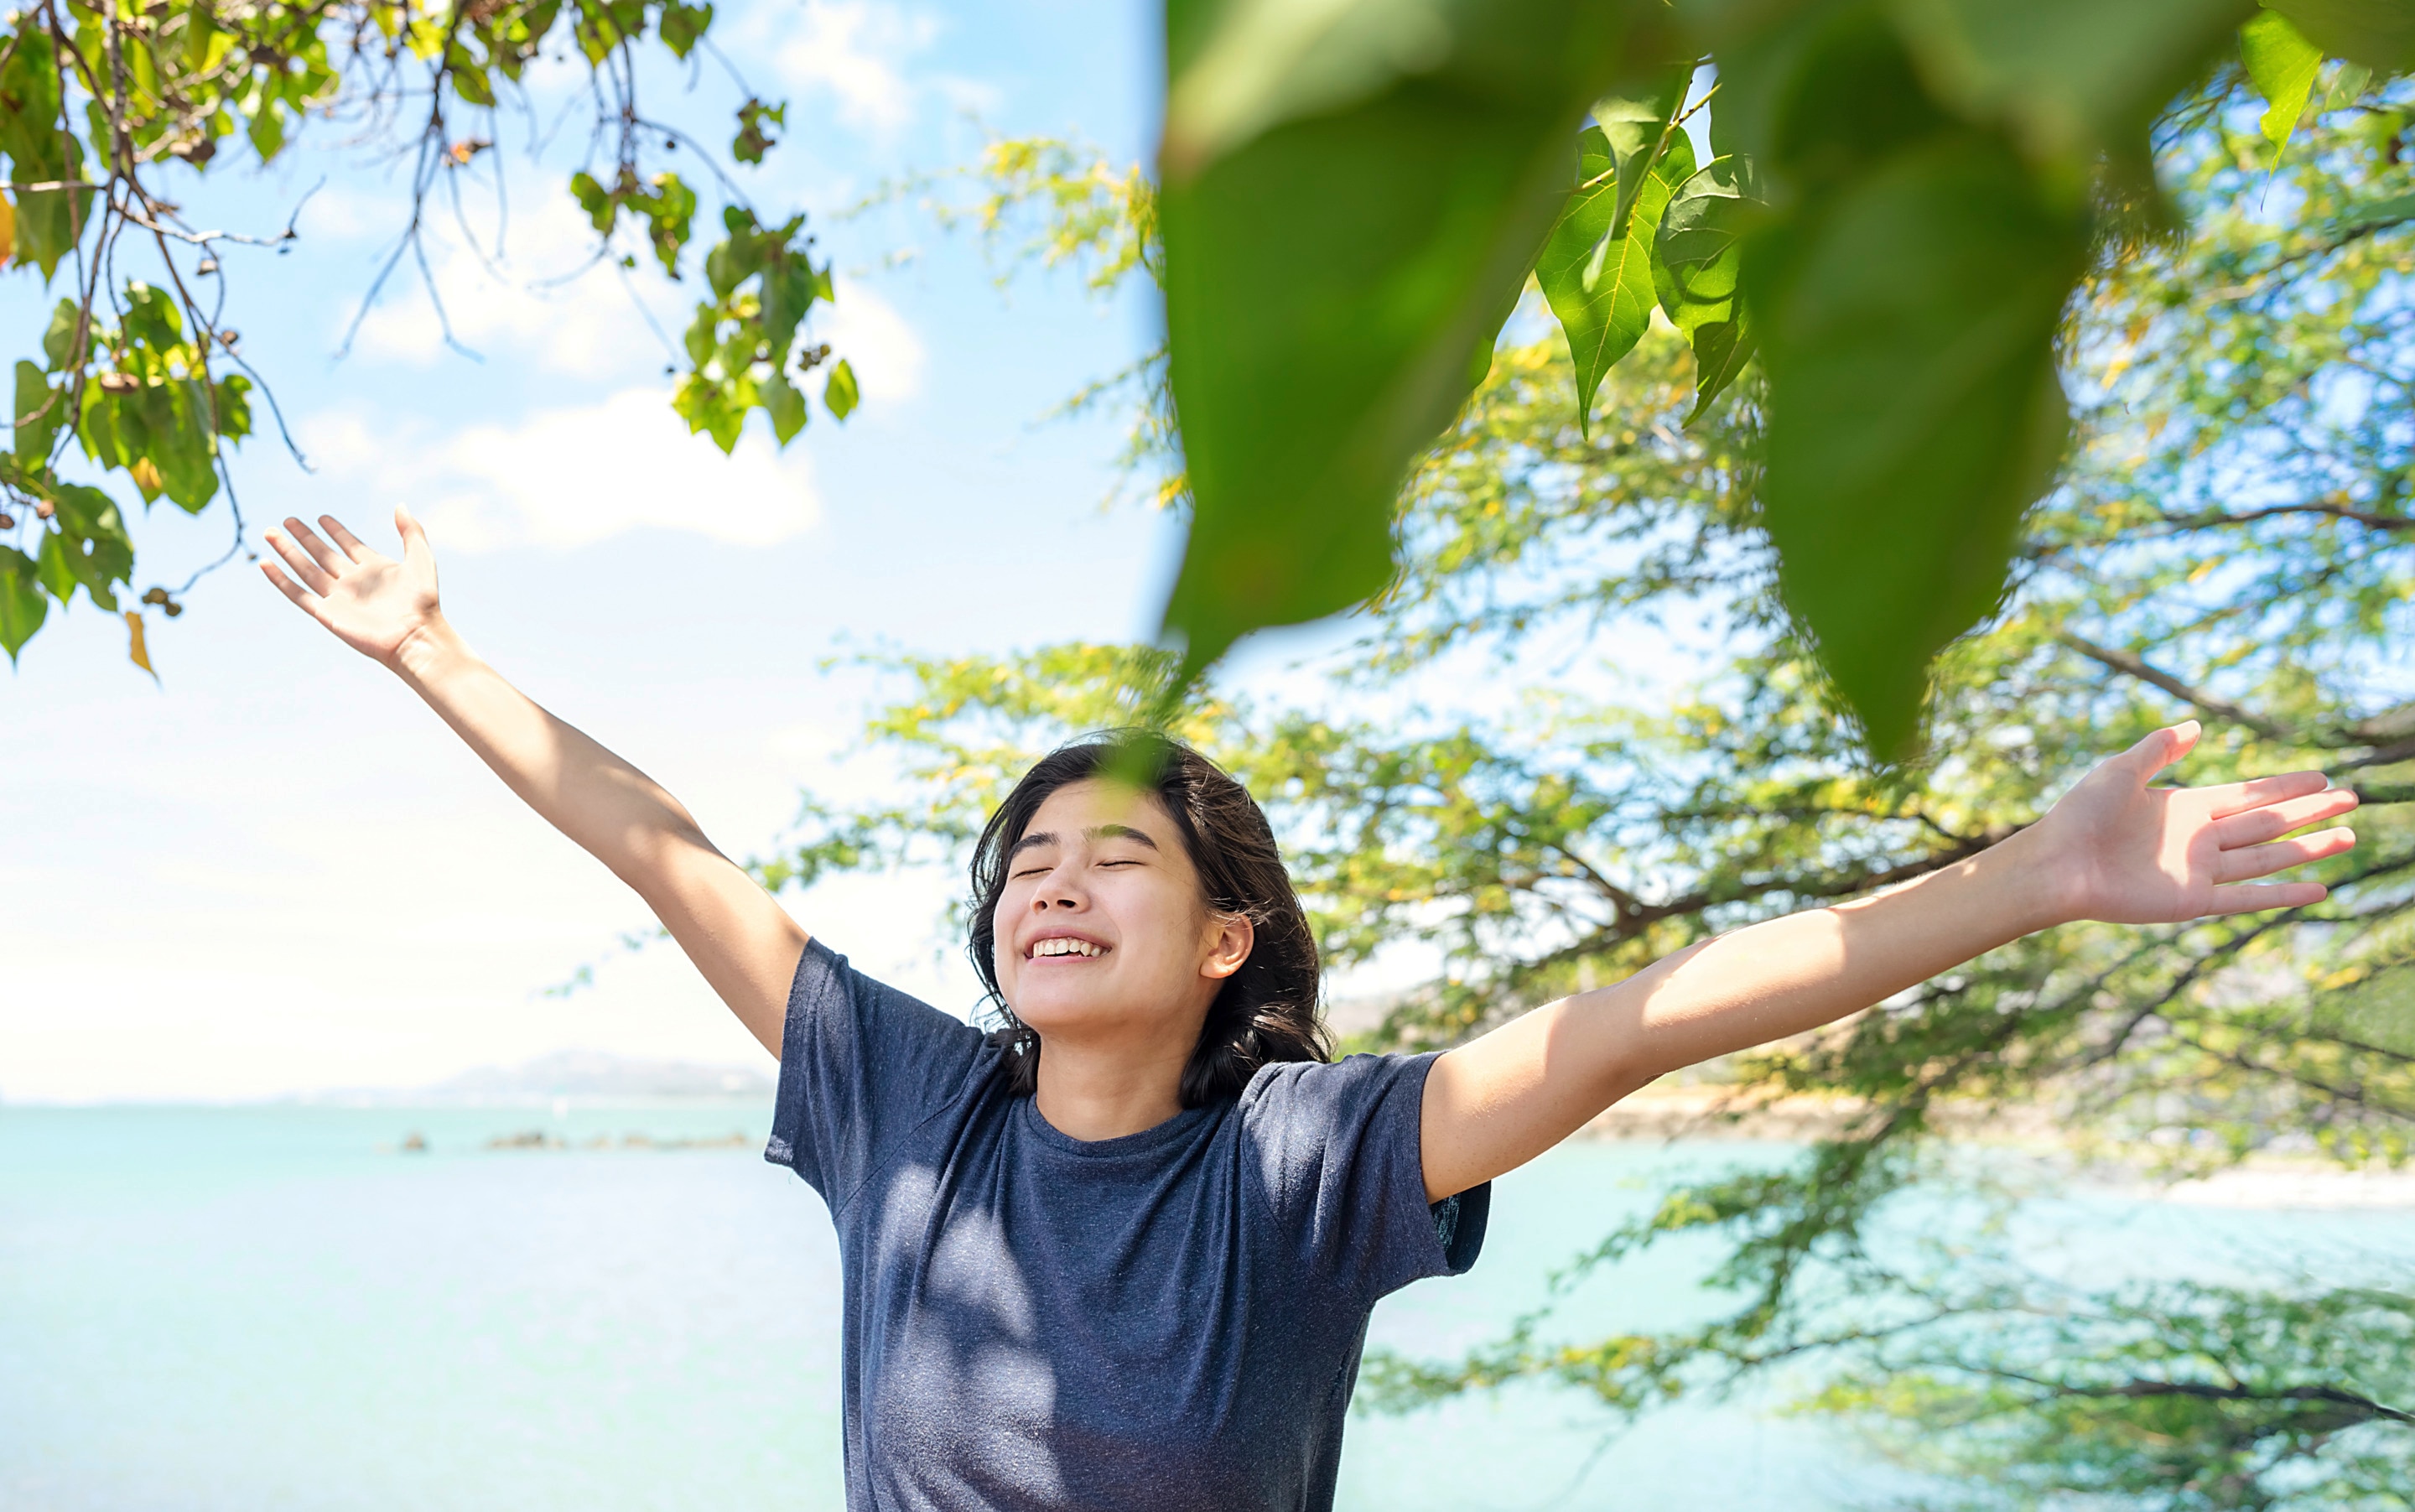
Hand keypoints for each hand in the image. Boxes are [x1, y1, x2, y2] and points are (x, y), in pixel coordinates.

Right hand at [261, 507, 441, 667]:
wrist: (415, 636)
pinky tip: (264, 563)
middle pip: (322, 554)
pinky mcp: (326, 613)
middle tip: (288, 520)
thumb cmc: (422, 601)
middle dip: (305, 537)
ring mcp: (338, 597)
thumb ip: (411, 531)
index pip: (349, 544)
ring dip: (287, 551)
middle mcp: (353, 581)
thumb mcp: (421, 558)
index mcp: (374, 568)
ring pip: (306, 569)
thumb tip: (400, 505)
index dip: (336, 531)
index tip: (322, 517)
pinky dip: (280, 580)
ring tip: (270, 532)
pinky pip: (297, 594)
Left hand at [2034, 721, 2357, 924]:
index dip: (2284, 785)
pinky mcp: (2191, 901)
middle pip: (2267, 822)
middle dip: (2309, 811)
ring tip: (2349, 836)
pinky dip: (2282, 895)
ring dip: (2308, 848)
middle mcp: (2197, 839)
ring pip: (2266, 857)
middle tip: (2352, 799)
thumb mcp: (2121, 771)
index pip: (2248, 795)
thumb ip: (2159, 748)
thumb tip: (2196, 725)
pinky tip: (2317, 889)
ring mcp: (2198, 871)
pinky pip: (2245, 897)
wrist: (2056, 864)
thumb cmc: (2079, 816)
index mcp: (2183, 806)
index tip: (2321, 776)